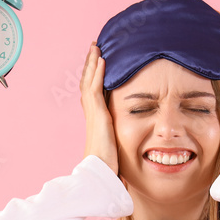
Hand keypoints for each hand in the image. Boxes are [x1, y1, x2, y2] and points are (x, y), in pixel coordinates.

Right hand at [80, 42, 117, 172]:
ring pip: (89, 81)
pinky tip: (102, 60)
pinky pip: (95, 88)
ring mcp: (93, 113)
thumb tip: (131, 145)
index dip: (94, 77)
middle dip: (91, 65)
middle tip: (94, 48)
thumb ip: (121, 141)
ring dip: (93, 63)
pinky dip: (98, 73)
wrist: (99, 172)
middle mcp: (92, 113)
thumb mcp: (116, 148)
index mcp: (96, 119)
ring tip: (96, 47)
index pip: (93, 93)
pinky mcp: (97, 114)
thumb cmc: (108, 165)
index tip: (99, 63)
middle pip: (88, 82)